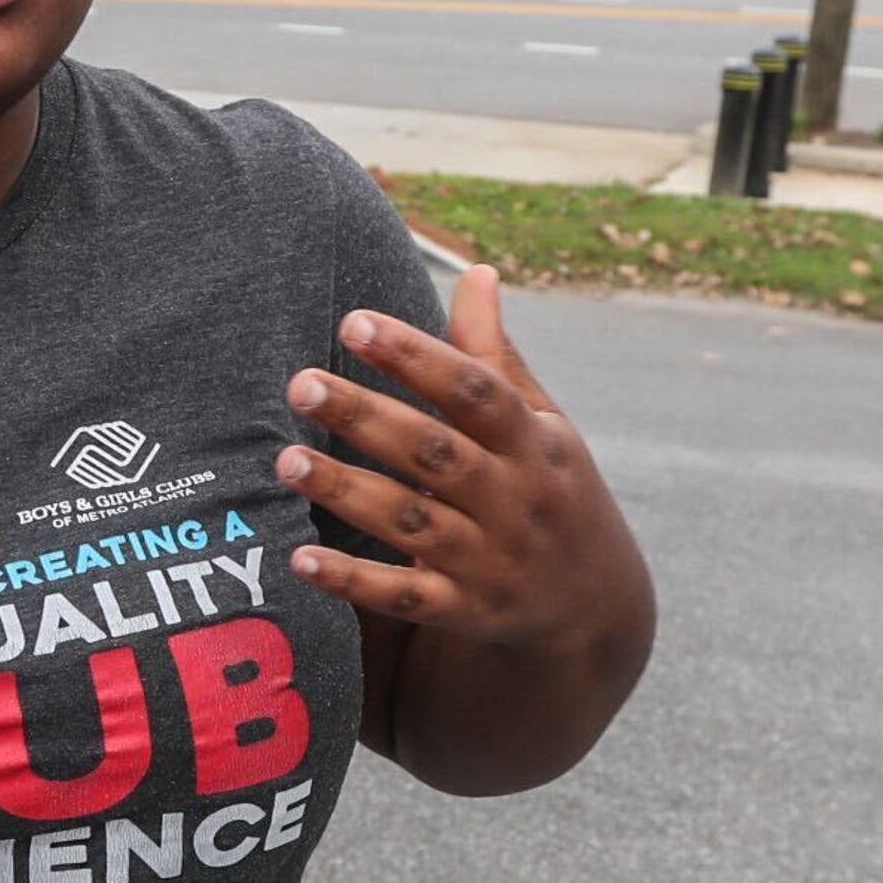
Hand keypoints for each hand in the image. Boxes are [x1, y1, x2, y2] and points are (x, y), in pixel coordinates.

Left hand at [272, 266, 654, 792]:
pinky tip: (300, 559)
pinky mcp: (467, 611)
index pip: (473, 389)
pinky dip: (354, 581)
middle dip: (366, 417)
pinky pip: (407, 596)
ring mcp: (492, 559)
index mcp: (535, 440)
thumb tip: (476, 272)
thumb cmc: (552, 490)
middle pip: (434, 452)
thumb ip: (495, 356)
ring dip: (347, 492)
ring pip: (412, 522)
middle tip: (300, 384)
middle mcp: (515, 498)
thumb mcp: (543, 424)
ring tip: (285, 460)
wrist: (596, 609)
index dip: (416, 355)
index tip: (354, 323)